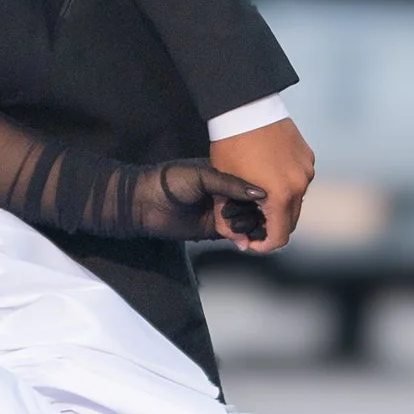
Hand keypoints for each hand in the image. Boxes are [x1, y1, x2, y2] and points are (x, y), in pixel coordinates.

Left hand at [136, 157, 271, 243]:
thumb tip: (259, 192)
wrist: (145, 203)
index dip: (262, 192)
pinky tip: (242, 238)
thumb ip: (231, 184)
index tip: (268, 199)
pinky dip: (242, 238)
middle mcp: (226, 194)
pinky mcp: (216, 230)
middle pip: (255, 205)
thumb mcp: (203, 176)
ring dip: (249, 226)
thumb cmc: (168, 181)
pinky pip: (237, 235)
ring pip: (249, 221)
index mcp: (225, 174)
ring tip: (240, 227)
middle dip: (257, 212)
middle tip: (254, 215)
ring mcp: (222, 212)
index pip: (253, 184)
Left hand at [204, 116, 314, 251]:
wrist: (245, 106)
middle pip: (291, 221)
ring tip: (258, 198)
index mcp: (281, 195)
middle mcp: (300, 184)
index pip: (280, 237)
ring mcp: (307, 169)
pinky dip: (286, 185)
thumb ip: (228, 215)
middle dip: (272, 227)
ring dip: (280, 205)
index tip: (252, 244)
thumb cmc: (230, 144)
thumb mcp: (224, 183)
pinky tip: (267, 177)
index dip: (265, 246)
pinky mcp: (307, 155)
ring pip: (297, 200)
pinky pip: (299, 180)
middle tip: (252, 222)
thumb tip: (236, 241)